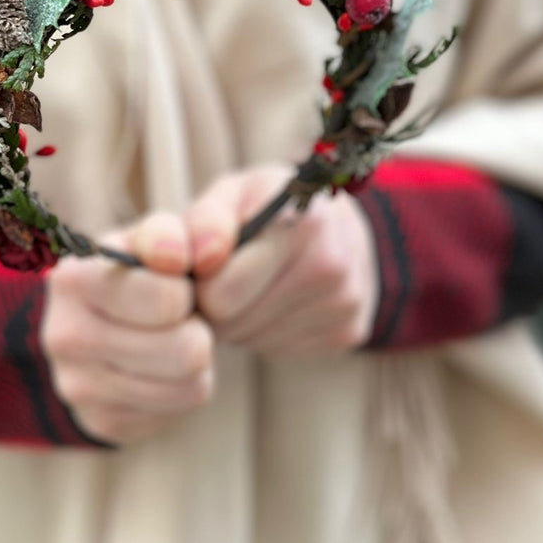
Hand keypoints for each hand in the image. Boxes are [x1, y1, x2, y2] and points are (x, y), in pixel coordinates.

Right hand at [42, 211, 215, 445]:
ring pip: (187, 388)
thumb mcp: (165, 234)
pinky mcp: (100, 422)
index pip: (167, 300)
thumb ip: (180, 230)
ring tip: (173, 338)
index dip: (187, 290)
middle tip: (181, 316)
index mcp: (73, 278)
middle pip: (185, 352)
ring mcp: (77, 386)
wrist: (116, 314)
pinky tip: (159, 368)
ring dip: (197, 361)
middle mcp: (63, 336)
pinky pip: (175, 413)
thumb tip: (178, 256)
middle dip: (198, 328)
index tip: (176, 280)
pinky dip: (179, 389)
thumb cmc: (148, 267)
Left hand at [184, 163, 379, 357]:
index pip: (223, 290)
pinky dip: (265, 331)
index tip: (204, 265)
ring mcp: (344, 302)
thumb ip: (204, 220)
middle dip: (216, 303)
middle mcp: (330, 263)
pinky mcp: (347, 333)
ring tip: (250, 286)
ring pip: (252, 338)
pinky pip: (277, 349)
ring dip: (238, 319)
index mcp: (300, 219)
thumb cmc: (268, 206)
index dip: (201, 280)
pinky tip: (275, 301)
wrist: (339, 224)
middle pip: (233, 320)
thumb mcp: (232, 193)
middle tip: (223, 276)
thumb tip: (196, 260)